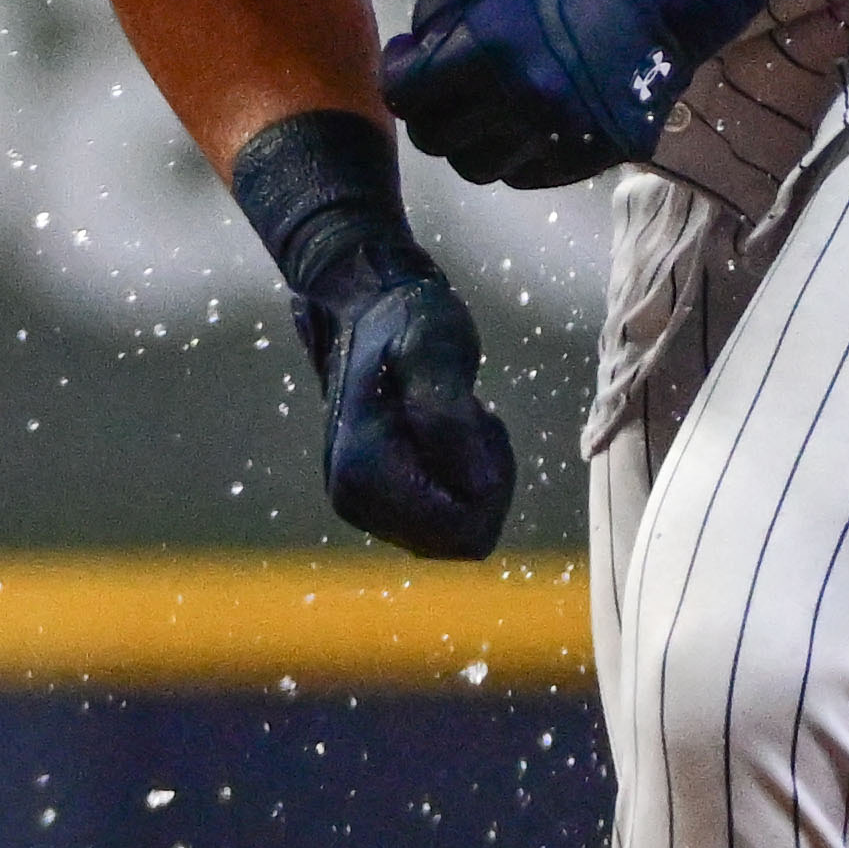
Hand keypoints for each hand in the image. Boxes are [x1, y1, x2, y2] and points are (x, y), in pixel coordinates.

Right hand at [305, 265, 517, 560]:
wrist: (367, 306)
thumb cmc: (407, 320)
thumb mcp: (437, 353)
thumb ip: (452, 419)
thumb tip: (478, 488)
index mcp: (366, 475)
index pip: (462, 533)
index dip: (493, 488)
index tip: (481, 424)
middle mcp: (356, 502)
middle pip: (461, 542)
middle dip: (486, 486)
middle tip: (475, 419)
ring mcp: (363, 505)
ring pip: (456, 534)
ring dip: (476, 481)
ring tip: (462, 419)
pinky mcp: (378, 499)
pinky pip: (443, 520)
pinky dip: (461, 482)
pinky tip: (452, 435)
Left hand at [381, 0, 848, 189]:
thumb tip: (417, 46)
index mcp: (488, 48)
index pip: (406, 95)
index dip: (400, 76)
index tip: (412, 59)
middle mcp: (522, 102)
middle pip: (436, 139)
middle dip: (431, 109)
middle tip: (445, 85)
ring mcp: (561, 135)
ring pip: (479, 167)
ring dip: (472, 138)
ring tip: (486, 106)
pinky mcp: (595, 154)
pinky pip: (527, 176)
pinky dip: (515, 153)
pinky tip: (526, 117)